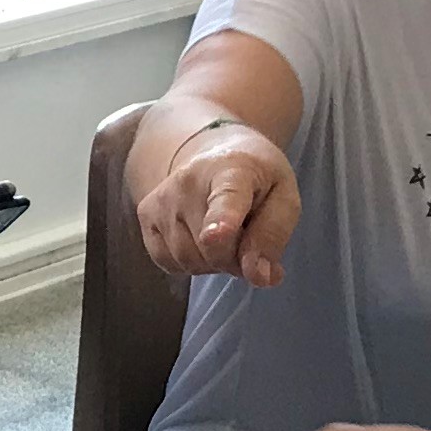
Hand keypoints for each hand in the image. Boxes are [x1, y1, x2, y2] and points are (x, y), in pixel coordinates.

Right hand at [138, 122, 299, 285]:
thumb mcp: (285, 199)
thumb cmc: (257, 179)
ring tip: (224, 236)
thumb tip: (259, 277)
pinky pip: (168, 262)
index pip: (224, 201)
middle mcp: (187, 182)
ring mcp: (162, 199)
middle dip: (235, 259)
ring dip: (213, 263)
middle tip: (247, 238)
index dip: (221, 223)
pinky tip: (200, 240)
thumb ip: (273, 237)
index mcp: (233, 171)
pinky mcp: (146, 214)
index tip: (217, 236)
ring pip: (189, 261)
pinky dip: (189, 263)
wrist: (217, 153)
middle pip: (211, 249)